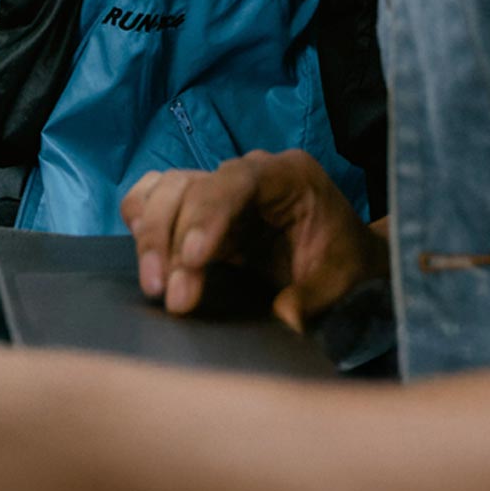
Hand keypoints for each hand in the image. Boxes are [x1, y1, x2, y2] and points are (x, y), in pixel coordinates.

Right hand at [121, 149, 389, 328]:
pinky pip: (156, 197)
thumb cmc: (346, 263)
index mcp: (288, 175)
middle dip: (172, 238)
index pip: (237, 181)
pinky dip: (143, 219)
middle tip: (168, 294)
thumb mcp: (340, 282)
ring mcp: (220, 187)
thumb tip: (283, 319)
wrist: (345, 258)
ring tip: (154, 286)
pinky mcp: (200, 208)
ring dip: (153, 236)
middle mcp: (247, 171)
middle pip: (191, 185)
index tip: (193, 260)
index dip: (208, 215)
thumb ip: (312, 297)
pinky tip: (145, 254)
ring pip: (167, 190)